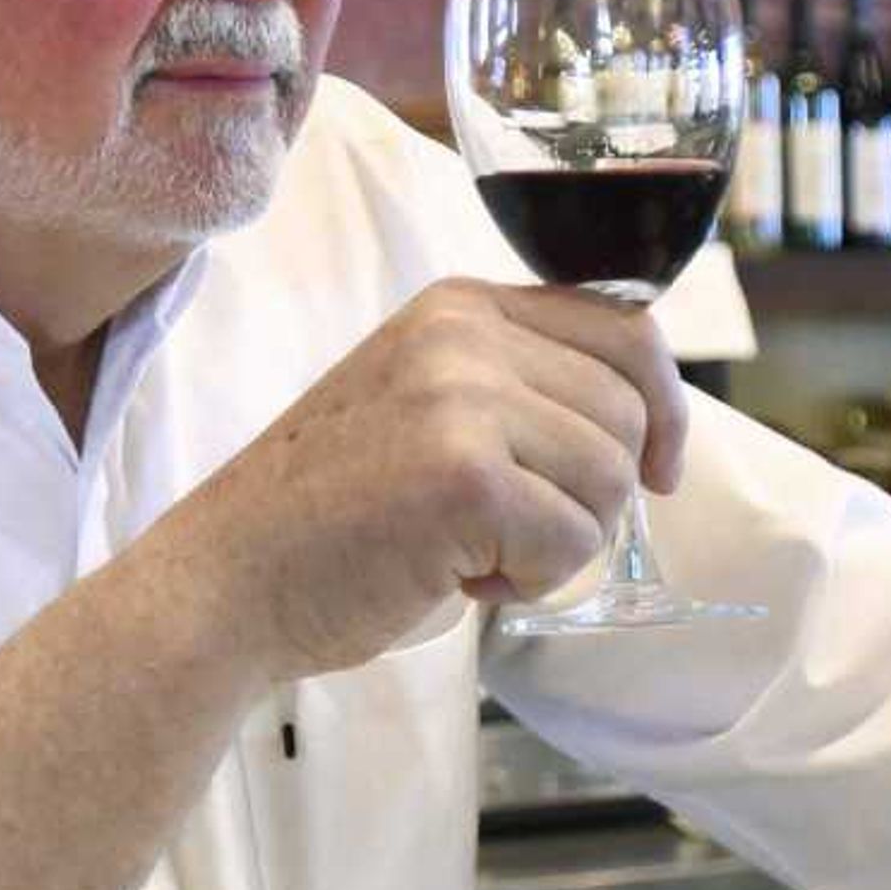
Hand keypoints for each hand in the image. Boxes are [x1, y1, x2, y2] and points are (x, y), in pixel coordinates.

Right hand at [150, 278, 690, 682]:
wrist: (228, 578)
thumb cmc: (328, 515)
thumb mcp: (423, 405)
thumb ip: (516, 386)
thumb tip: (646, 422)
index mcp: (457, 306)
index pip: (624, 327)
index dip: (662, 405)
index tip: (659, 468)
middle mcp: (463, 334)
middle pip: (628, 412)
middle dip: (596, 495)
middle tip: (513, 533)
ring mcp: (463, 400)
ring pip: (610, 481)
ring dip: (559, 543)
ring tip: (472, 554)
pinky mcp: (467, 479)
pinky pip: (572, 542)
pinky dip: (531, 583)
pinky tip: (459, 579)